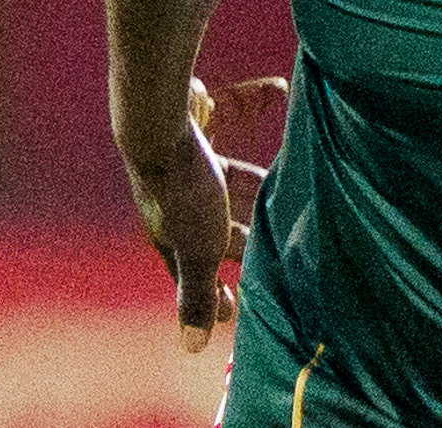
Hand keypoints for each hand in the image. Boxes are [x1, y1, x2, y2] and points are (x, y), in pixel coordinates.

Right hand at [122, 72, 288, 352]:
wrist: (158, 120)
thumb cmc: (181, 189)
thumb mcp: (197, 249)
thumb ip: (197, 294)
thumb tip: (192, 348)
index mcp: (172, 235)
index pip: (194, 273)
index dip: (213, 293)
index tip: (233, 312)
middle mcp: (174, 202)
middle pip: (213, 226)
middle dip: (239, 240)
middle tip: (271, 254)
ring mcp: (185, 162)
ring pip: (225, 179)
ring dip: (252, 187)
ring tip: (284, 194)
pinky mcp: (195, 124)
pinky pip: (230, 113)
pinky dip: (252, 104)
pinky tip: (280, 92)